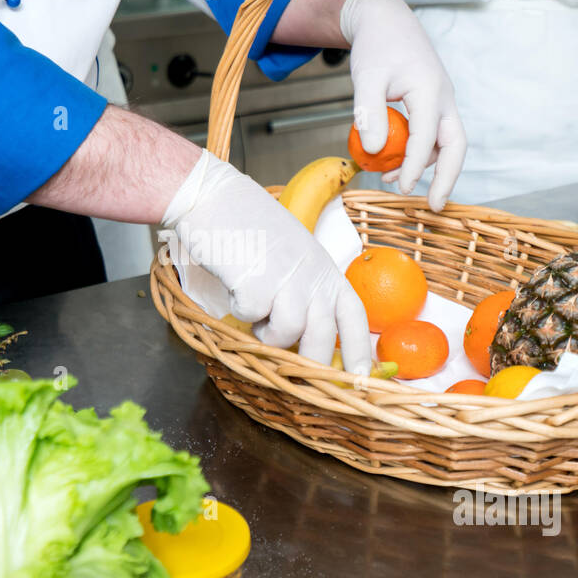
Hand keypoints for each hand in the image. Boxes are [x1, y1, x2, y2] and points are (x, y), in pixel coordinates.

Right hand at [161, 152, 372, 373]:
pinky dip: (239, 309)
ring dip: (266, 331)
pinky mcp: (256, 285)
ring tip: (255, 307)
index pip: (353, 318)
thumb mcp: (295, 255)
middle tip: (286, 362)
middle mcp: (312, 277)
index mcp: (326, 271)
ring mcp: (286, 281)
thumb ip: (306, 289)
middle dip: (304, 362)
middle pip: (321, 339)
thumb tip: (307, 334)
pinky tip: (236, 285)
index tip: (360, 379)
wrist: (217, 198)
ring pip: (287, 335)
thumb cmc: (252, 226)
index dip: (359, 352)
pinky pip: (250, 318)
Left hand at [341, 0, 465, 207]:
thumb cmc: (376, 45)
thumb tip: (373, 151)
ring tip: (395, 183)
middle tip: (435, 206)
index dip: (414, 167)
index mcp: (430, 89)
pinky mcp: (433, 102)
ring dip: (426, 166)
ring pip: (446, 142)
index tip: (401, 189)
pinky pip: (433, 134)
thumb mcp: (366, 77)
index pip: (427, 139)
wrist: (385, 19)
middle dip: (447, 177)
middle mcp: (443, 96)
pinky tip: (391, 162)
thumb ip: (369, 113)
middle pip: (456, 144)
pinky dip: (418, 152)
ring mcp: (441, 99)